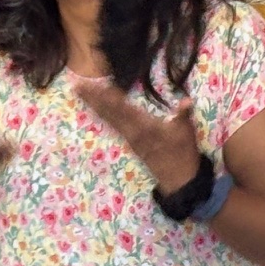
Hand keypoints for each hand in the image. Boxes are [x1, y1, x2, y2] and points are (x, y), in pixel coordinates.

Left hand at [70, 76, 202, 191]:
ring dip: (95, 105)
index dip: (107, 96)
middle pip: (109, 112)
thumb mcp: (186, 132)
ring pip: (109, 118)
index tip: (94, 85)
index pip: (122, 108)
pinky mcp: (130, 142)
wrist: (178, 179)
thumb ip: (183, 115)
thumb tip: (187, 101)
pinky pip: (113, 124)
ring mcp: (130, 138)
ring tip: (81, 94)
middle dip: (93, 99)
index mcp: (144, 126)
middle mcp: (132, 131)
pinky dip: (104, 114)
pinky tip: (96, 109)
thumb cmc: (182, 153)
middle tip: (77, 86)